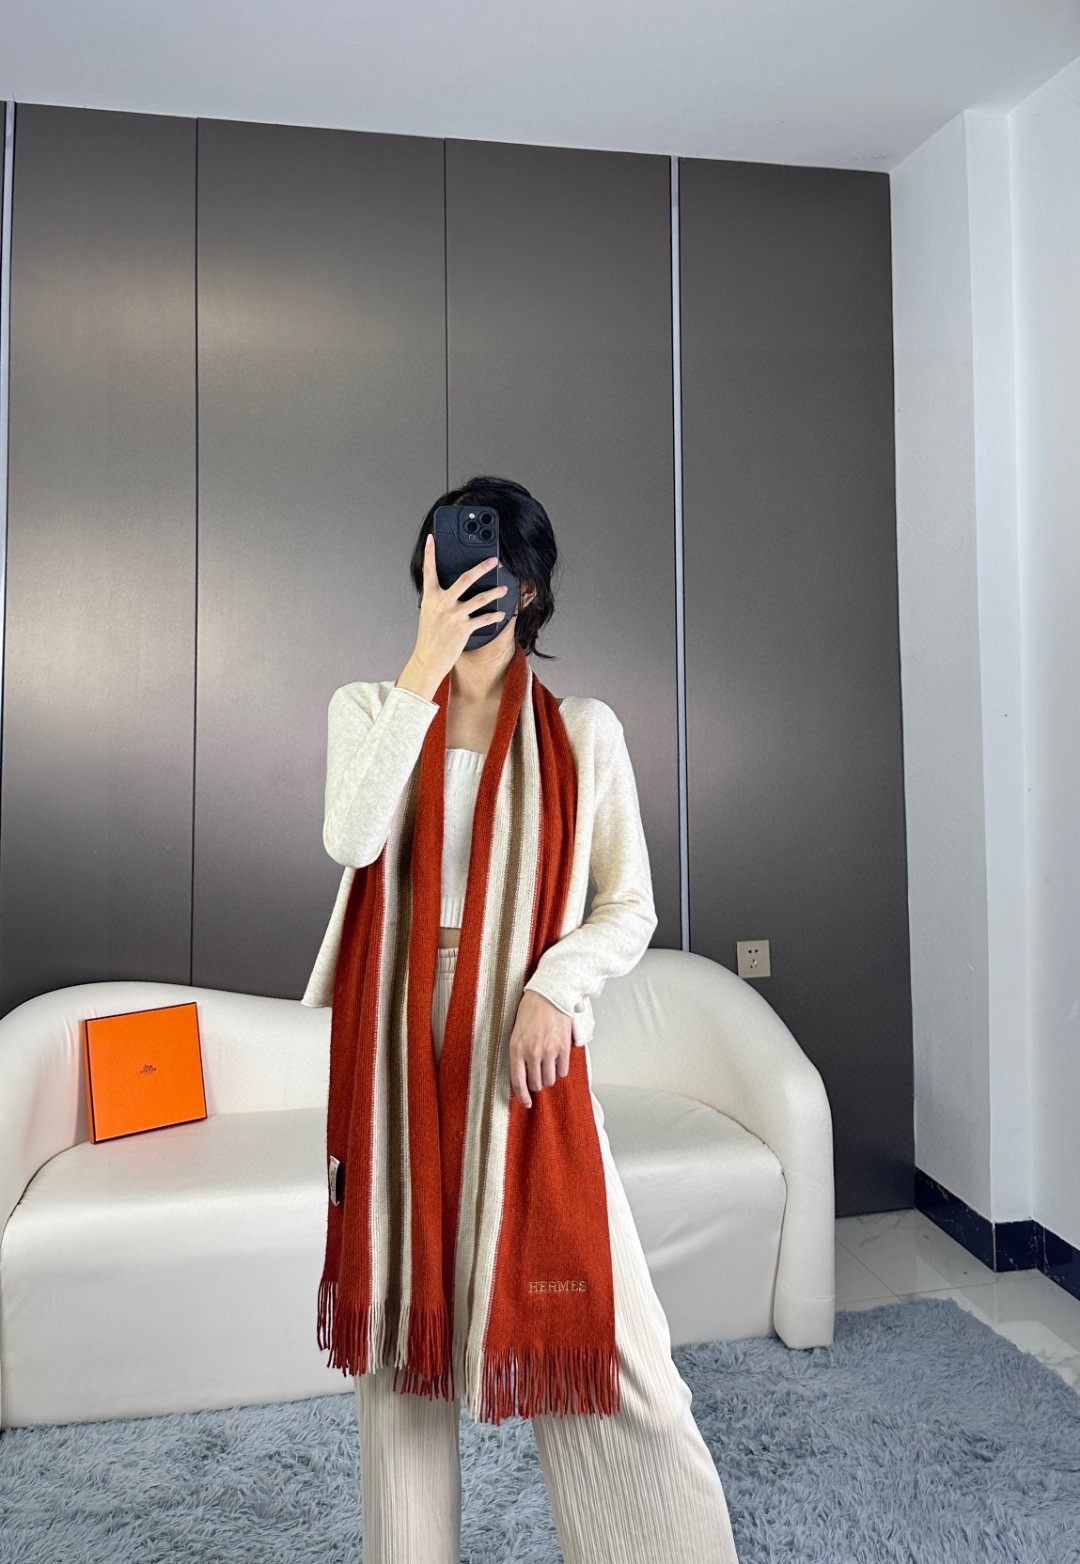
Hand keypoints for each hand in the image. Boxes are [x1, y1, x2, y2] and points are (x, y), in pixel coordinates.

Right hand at [411, 534, 509, 686]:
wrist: (428, 659)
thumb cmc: (430, 636)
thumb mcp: (429, 613)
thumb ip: (439, 599)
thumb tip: (454, 590)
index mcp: (431, 597)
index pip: (429, 570)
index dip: (429, 553)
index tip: (431, 538)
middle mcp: (442, 603)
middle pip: (465, 579)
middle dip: (482, 567)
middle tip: (493, 560)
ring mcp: (454, 615)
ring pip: (480, 598)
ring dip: (495, 593)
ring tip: (504, 590)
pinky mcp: (464, 628)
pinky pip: (484, 618)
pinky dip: (494, 616)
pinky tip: (502, 614)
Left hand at [508, 990, 571, 1108]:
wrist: (549, 994)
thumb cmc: (531, 1009)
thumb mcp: (516, 1031)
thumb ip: (518, 1052)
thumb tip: (522, 1073)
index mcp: (516, 1048)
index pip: (518, 1081)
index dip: (522, 1096)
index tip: (527, 1103)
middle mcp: (532, 1052)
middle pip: (536, 1083)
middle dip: (537, 1084)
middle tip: (538, 1077)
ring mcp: (548, 1051)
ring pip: (550, 1079)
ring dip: (549, 1077)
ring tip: (549, 1068)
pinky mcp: (563, 1048)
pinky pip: (563, 1070)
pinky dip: (561, 1070)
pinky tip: (559, 1062)